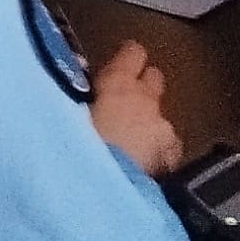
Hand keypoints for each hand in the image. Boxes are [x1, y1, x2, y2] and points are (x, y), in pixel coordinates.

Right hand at [87, 40, 180, 177]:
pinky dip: (159, 152)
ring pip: (161, 117)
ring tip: (131, 143)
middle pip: (154, 79)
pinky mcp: (173, 158)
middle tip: (124, 102)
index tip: (120, 65)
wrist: (108, 188)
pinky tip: (145, 165)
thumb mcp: (66, 114)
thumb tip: (75, 82)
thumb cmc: (77, 146)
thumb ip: (75, 95)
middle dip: (143, 88)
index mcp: (118, 83)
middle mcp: (146, 100)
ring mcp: (164, 130)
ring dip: (149, 124)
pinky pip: (168, 148)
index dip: (128, 58)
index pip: (133, 53)